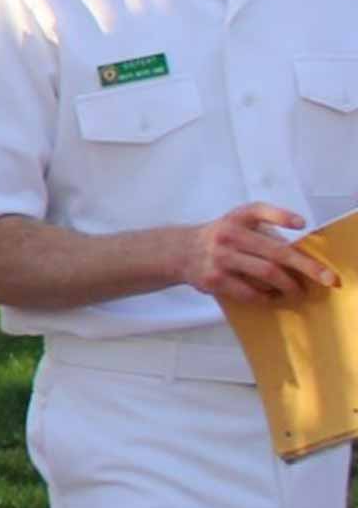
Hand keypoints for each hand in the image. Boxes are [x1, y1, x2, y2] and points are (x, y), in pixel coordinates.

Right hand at [183, 203, 336, 302]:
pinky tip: (272, 296)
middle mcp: (228, 235)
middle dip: (306, 266)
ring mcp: (220, 258)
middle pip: (275, 251)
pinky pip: (250, 292)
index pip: (259, 211)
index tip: (302, 224)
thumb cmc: (220, 237)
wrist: (179, 252)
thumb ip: (263, 231)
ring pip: (267, 274)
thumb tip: (298, 256)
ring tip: (298, 291)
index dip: (281, 216)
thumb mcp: (236, 223)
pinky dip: (267, 296)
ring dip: (289, 285)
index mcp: (236, 218)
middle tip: (327, 278)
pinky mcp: (215, 280)